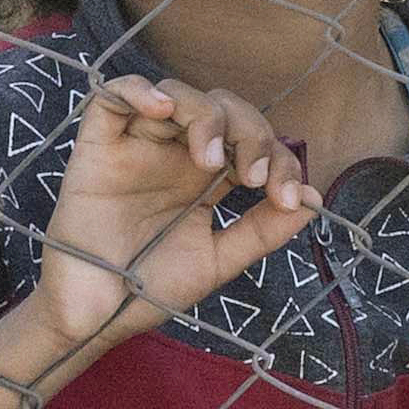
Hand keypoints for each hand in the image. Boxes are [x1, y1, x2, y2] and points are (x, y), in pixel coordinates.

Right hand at [28, 76, 316, 359]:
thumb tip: (313, 200)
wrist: (95, 318)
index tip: (284, 197)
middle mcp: (174, 155)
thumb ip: (262, 232)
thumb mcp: (216, 262)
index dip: (280, 160)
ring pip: (177, 95)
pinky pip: (112, 96)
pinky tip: (162, 110)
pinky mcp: (98, 147)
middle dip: (249, 132)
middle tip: (250, 176)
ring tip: (209, 160)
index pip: (253, 144)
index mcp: (205, 179)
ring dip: (205, 116)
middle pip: (222, 108)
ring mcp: (137, 147)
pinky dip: (139, 90)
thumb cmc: (148, 290)